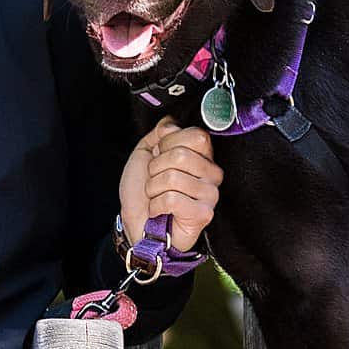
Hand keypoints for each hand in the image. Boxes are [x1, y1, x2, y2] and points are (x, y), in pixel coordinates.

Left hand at [118, 118, 222, 255]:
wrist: (138, 226)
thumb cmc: (142, 194)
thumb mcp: (145, 153)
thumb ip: (159, 133)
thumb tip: (171, 122)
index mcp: (201, 156)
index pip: (195, 135)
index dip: (168, 143)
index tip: (159, 156)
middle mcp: (211, 174)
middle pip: (181, 155)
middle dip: (156, 169)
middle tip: (156, 181)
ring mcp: (210, 194)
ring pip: (173, 177)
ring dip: (153, 189)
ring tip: (156, 196)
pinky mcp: (203, 214)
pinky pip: (173, 199)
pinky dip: (156, 205)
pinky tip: (159, 210)